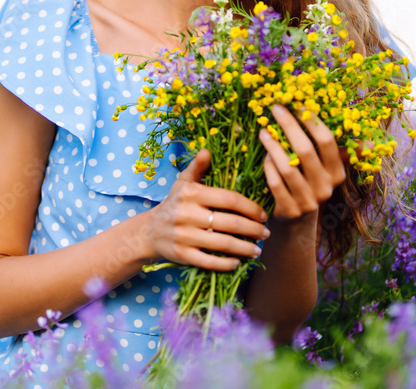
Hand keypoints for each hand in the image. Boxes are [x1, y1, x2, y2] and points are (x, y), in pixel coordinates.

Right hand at [144, 148, 269, 271]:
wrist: (149, 232)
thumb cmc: (174, 204)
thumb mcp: (183, 183)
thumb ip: (197, 168)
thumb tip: (207, 150)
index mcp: (191, 194)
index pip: (229, 199)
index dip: (251, 207)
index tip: (263, 215)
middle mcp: (187, 214)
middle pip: (230, 223)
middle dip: (253, 230)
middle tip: (266, 233)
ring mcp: (184, 236)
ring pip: (223, 244)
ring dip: (245, 249)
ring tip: (258, 250)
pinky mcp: (182, 255)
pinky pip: (209, 261)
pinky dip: (226, 264)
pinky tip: (238, 262)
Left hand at [258, 104, 345, 222]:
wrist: (298, 221)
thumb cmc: (312, 183)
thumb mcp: (329, 170)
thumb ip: (344, 153)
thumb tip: (374, 142)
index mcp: (338, 172)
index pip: (327, 142)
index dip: (312, 121)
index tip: (299, 103)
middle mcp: (326, 187)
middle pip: (306, 151)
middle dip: (290, 126)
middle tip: (276, 109)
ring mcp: (308, 200)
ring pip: (288, 168)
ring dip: (274, 147)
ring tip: (264, 132)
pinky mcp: (290, 210)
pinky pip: (276, 184)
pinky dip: (269, 168)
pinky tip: (265, 157)